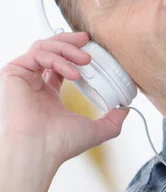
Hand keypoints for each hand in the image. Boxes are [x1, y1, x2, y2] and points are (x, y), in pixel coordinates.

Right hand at [0, 32, 128, 166]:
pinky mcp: (13, 74)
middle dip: (69, 41)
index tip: (92, 49)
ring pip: (43, 47)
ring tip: (86, 59)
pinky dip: (58, 59)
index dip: (74, 53)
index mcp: (48, 94)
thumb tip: (126, 111)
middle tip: (87, 40)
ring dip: (67, 48)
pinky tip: (74, 73)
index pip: (59, 64)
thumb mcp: (95, 130)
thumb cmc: (59, 145)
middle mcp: (33, 84)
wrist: (39, 151)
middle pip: (49, 49)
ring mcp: (23, 78)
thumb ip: (112, 120)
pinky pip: (37, 54)